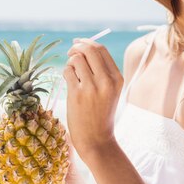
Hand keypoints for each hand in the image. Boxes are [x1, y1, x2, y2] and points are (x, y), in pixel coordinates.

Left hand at [64, 38, 123, 160]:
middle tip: (70, 52)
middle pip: (89, 50)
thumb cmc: (101, 114)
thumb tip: (84, 47)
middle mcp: (106, 81)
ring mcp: (91, 88)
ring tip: (72, 73)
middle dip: (76, 47)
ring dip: (70, 62)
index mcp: (117, 79)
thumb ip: (102, 72)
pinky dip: (65, 72)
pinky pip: (67, 71)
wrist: (97, 139)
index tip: (79, 43)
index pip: (101, 50)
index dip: (87, 43)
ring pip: (76, 59)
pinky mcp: (77, 95)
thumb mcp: (110, 91)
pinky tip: (69, 82)